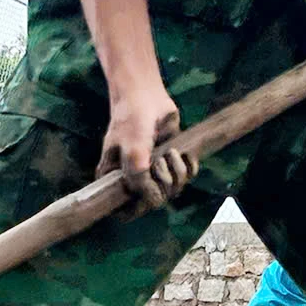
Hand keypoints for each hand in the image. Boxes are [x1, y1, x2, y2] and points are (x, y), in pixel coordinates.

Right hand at [99, 85, 196, 213]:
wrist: (146, 95)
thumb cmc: (131, 121)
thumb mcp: (132, 151)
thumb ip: (138, 178)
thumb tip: (152, 202)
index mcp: (116, 180)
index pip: (127, 210)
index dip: (141, 206)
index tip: (151, 192)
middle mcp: (135, 180)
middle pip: (155, 202)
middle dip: (164, 183)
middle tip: (160, 162)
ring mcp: (155, 172)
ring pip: (173, 190)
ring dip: (177, 172)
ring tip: (170, 153)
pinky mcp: (172, 162)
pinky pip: (186, 177)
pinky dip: (189, 166)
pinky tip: (184, 154)